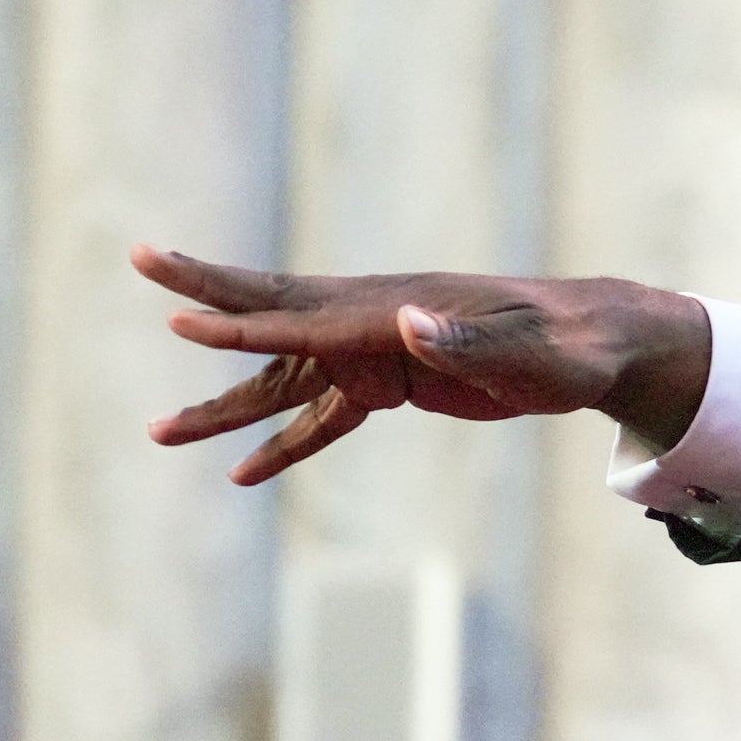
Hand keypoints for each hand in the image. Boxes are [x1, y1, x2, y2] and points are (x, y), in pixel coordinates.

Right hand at [134, 246, 712, 484]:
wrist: (599, 343)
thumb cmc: (571, 345)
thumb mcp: (532, 352)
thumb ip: (469, 343)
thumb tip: (409, 324)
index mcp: (395, 309)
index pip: (303, 313)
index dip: (241, 319)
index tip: (181, 319)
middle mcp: (373, 322)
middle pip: (273, 315)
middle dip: (206, 304)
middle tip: (140, 265)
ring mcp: (376, 354)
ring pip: (284, 382)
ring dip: (226, 409)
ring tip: (160, 434)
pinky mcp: (390, 384)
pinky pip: (323, 419)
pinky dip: (285, 446)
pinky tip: (247, 475)